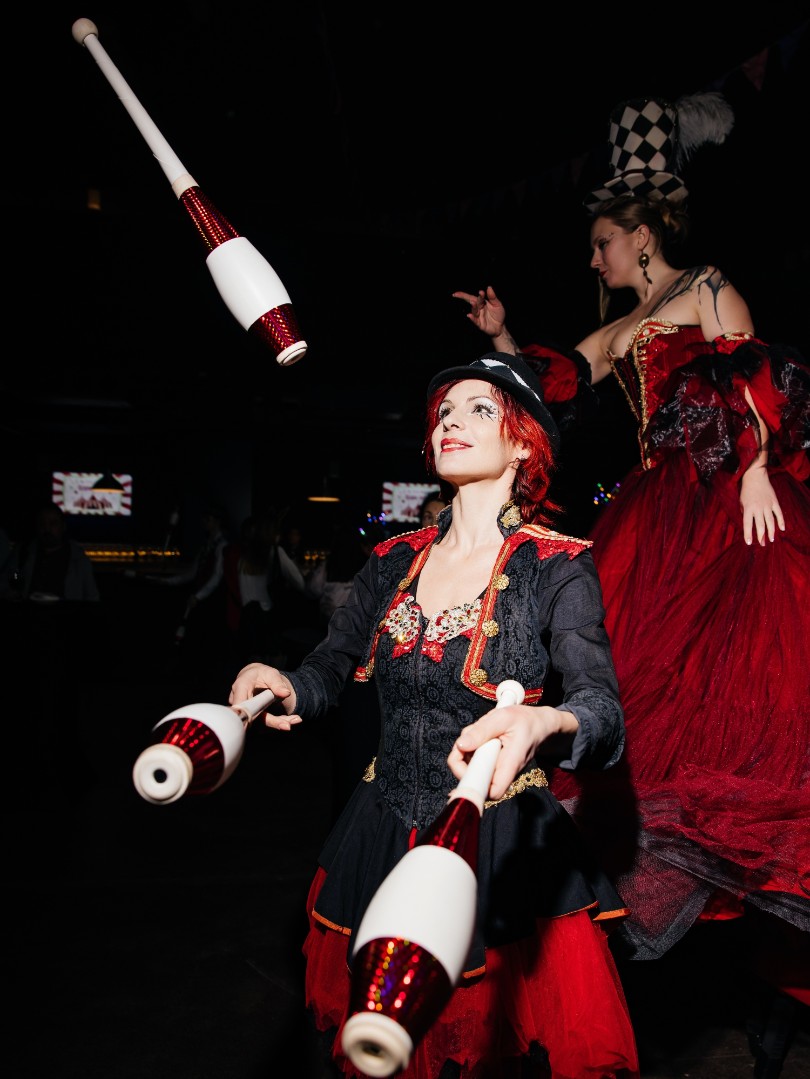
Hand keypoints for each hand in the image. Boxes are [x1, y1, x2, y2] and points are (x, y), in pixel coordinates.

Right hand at [229, 662, 301, 730]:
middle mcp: (240, 703)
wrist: (257, 679)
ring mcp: (246, 712)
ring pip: (261, 723)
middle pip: (253, 717)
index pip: (240, 704)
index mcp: (240, 687)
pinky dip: (281, 722)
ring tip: (296, 719)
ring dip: (279, 723)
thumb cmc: (261, 674)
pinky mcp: (254, 719)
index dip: (247, 714)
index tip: (260, 719)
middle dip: (272, 722)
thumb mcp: (270, 674)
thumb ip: (277, 683)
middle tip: (288, 725)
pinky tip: (294, 719)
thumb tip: (285, 693)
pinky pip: (267, 724)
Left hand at [447, 704, 577, 800]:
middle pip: (476, 780)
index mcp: (510, 764)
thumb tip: (460, 746)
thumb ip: (481, 731)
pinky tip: (479, 734)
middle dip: (462, 761)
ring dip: (465, 751)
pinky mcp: (493, 763)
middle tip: (465, 741)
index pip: (493, 791)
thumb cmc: (525, 720)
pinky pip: (477, 760)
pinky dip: (471, 747)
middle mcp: (504, 772)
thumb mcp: (503, 718)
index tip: (464, 766)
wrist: (539, 724)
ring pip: (473, 768)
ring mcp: (498, 769)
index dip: (475, 785)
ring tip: (476, 732)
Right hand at [452, 285, 507, 339]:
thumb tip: (489, 287)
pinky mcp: (479, 324)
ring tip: (473, 303)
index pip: (477, 297)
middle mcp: (479, 309)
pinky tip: (469, 315)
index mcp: (483, 303)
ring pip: (474, 311)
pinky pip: (475, 320)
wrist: (500, 327)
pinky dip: (472, 318)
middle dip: (465, 297)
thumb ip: (492, 297)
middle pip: (472, 302)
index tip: (481, 292)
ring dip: (473, 307)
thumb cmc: (498, 315)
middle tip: (461, 294)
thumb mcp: (497, 305)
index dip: (478, 294)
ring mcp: (479, 316)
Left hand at [739, 466, 784, 544]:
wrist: (755, 476)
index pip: (747, 524)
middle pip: (760, 525)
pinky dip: (781, 521)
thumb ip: (745, 513)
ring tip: (771, 539)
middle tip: (762, 544)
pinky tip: (782, 529)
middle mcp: (758, 508)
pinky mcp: (774, 501)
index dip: (748, 534)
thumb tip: (749, 524)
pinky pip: (779, 513)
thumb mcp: (741, 502)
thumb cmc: (746, 490)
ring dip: (771, 531)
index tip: (749, 543)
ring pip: (770, 521)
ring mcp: (767, 505)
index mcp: (748, 508)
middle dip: (761, 536)